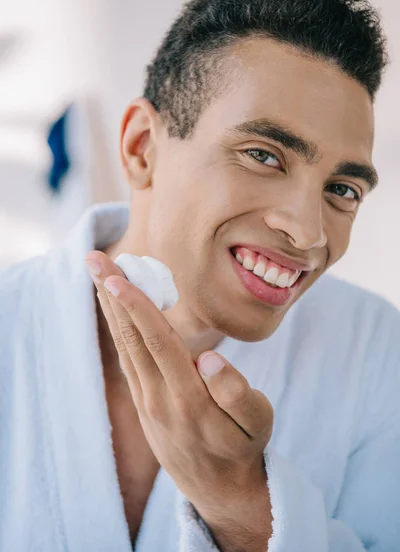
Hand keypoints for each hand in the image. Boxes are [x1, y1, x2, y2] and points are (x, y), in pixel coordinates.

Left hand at [85, 251, 273, 549]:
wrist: (217, 488)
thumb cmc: (242, 447)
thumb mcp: (257, 422)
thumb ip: (236, 392)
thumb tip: (211, 358)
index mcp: (188, 398)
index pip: (158, 342)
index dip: (138, 307)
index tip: (118, 276)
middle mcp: (158, 398)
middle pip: (130, 337)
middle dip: (111, 295)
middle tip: (94, 259)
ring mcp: (146, 400)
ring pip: (124, 345)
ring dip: (110, 307)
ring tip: (98, 274)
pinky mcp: (143, 401)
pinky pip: (127, 357)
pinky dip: (118, 327)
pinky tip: (114, 307)